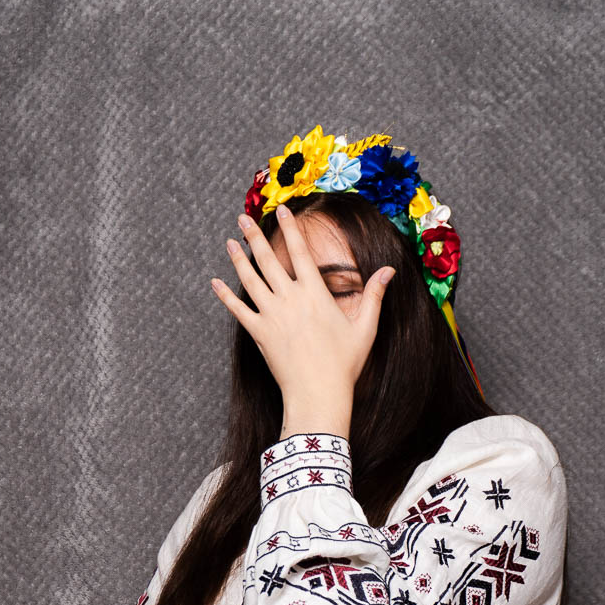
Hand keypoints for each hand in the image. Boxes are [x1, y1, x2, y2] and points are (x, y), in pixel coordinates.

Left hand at [210, 204, 394, 426]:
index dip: (291, 228)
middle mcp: (291, 299)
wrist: (318, 394)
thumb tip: (390, 270)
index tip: (282, 210)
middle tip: (243, 218)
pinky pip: (238, 310)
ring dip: (238, 259)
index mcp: (315, 294)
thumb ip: (375, 296)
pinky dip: (225, 296)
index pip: (300, 252)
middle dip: (254, 236)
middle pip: (268, 260)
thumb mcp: (365, 329)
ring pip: (250, 280)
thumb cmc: (344, 365)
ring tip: (228, 243)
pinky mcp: (259, 334)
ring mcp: (272, 316)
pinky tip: (215, 283)